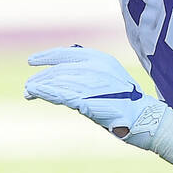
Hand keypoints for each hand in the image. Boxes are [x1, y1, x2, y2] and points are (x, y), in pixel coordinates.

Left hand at [24, 45, 167, 144]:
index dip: (46, 56)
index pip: (66, 53)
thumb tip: (62, 77)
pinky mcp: (87, 99)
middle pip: (59, 70)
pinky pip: (61, 95)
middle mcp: (94, 67)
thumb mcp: (109, 78)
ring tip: (28, 92)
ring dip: (39, 86)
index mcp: (100, 58)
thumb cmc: (126, 102)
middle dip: (41, 77)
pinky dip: (45, 93)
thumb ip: (88, 73)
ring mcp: (91, 83)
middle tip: (28, 86)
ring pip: (57, 82)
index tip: (32, 62)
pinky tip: (34, 93)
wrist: (143, 118)